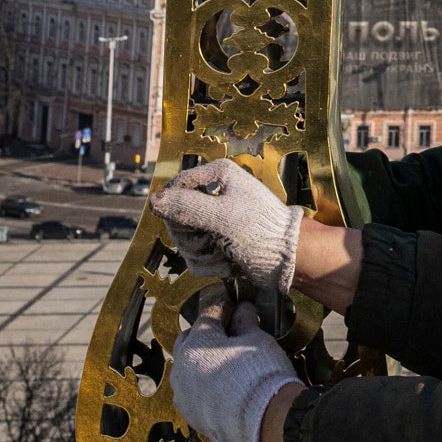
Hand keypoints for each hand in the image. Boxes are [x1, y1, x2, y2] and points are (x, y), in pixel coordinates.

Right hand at [157, 159, 303, 299]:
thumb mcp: (222, 216)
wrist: (287, 260)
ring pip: (184, 242)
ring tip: (226, 254)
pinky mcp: (217, 242)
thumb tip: (154, 202)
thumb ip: (187, 207)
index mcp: (217, 175)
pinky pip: (196, 257)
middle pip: (176, 218)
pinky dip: (210, 266)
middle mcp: (214, 194)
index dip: (175, 209)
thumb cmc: (261, 231)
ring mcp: (214, 220)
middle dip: (192, 238)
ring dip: (203, 255)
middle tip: (212, 241)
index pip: (175, 188)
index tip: (191, 223)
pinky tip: (230, 265)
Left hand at [169, 321, 303, 441]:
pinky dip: (205, 389)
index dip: (223, 309)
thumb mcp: (256, 340)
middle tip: (227, 334)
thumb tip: (242, 309)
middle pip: (188, 342)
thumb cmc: (261, 374)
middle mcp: (182, 368)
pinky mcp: (191, 417)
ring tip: (225, 365)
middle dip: (205, 335)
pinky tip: (223, 390)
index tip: (234, 306)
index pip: (207, 317)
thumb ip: (244, 323)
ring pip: (188, 371)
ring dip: (202, 364)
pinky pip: (194, 396)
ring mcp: (184, 395)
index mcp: (196, 343)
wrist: (265, 421)